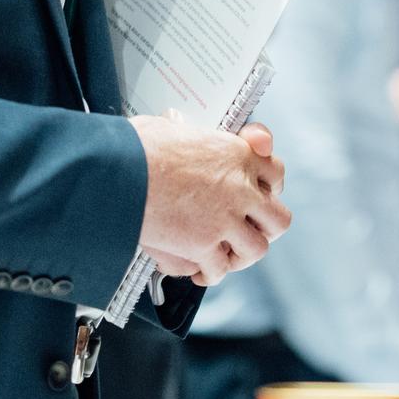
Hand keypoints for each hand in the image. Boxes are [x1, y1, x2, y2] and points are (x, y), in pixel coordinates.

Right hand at [129, 112, 290, 285]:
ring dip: (240, 256)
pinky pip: (219, 269)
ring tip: (225, 256)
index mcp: (239, 154)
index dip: (269, 187)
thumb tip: (173, 125)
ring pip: (256, 249)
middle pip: (277, 219)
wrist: (120, 170)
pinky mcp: (203, 244)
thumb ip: (188, 132)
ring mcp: (225, 218)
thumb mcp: (174, 126)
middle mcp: (241, 187)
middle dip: (264, 229)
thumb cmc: (140, 146)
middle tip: (247, 233)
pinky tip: (199, 270)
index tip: (259, 195)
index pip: (276, 173)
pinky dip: (209, 274)